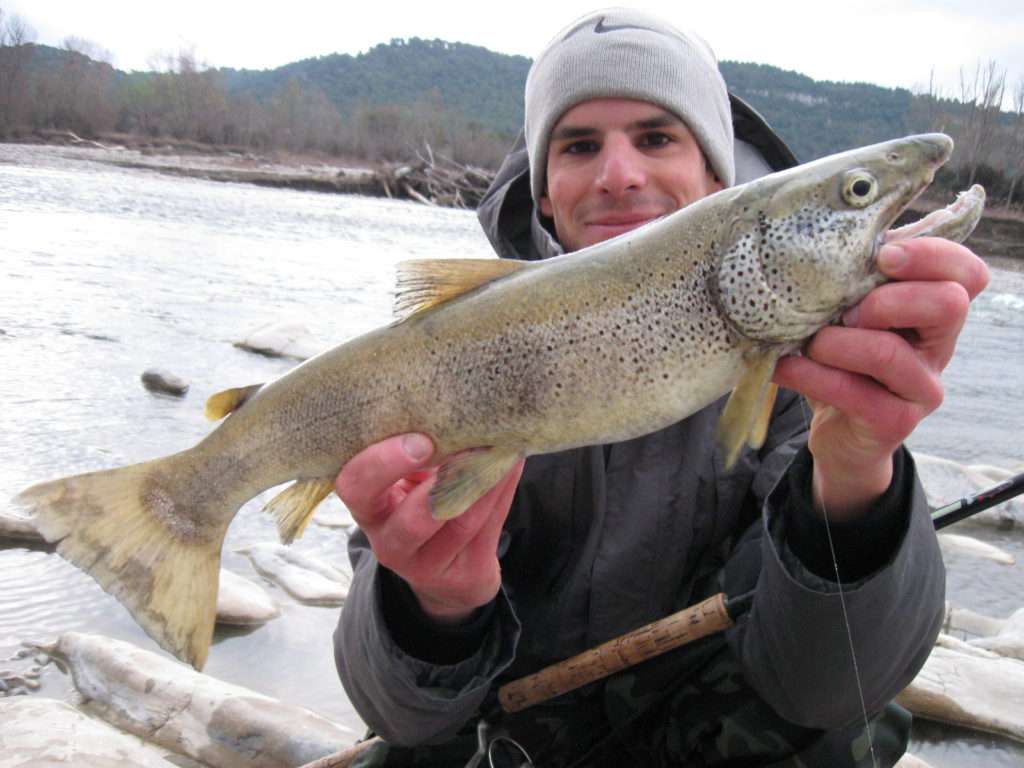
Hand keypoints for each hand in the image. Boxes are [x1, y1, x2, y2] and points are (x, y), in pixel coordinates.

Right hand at [335, 433, 523, 623]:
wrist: (450, 569)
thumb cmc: (423, 503)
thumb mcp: (408, 478)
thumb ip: (420, 449)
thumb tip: (453, 397)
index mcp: (368, 508)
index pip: (354, 487)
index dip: (382, 463)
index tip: (419, 440)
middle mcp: (389, 542)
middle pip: (408, 522)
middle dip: (440, 486)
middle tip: (466, 448)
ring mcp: (426, 565)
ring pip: (458, 522)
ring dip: (483, 479)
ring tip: (500, 446)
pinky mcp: (463, 575)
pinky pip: (487, 527)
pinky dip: (501, 490)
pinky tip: (511, 463)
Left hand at [773, 238, 989, 517]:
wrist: (837, 429)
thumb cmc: (842, 356)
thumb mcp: (848, 313)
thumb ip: (852, 282)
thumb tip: (816, 247)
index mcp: (934, 310)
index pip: (966, 272)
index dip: (931, 256)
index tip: (882, 255)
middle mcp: (939, 346)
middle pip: (948, 304)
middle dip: (886, 300)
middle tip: (845, 313)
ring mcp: (922, 387)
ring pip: (890, 353)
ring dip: (836, 343)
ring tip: (808, 344)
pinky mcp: (896, 421)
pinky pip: (854, 393)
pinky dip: (810, 376)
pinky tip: (784, 368)